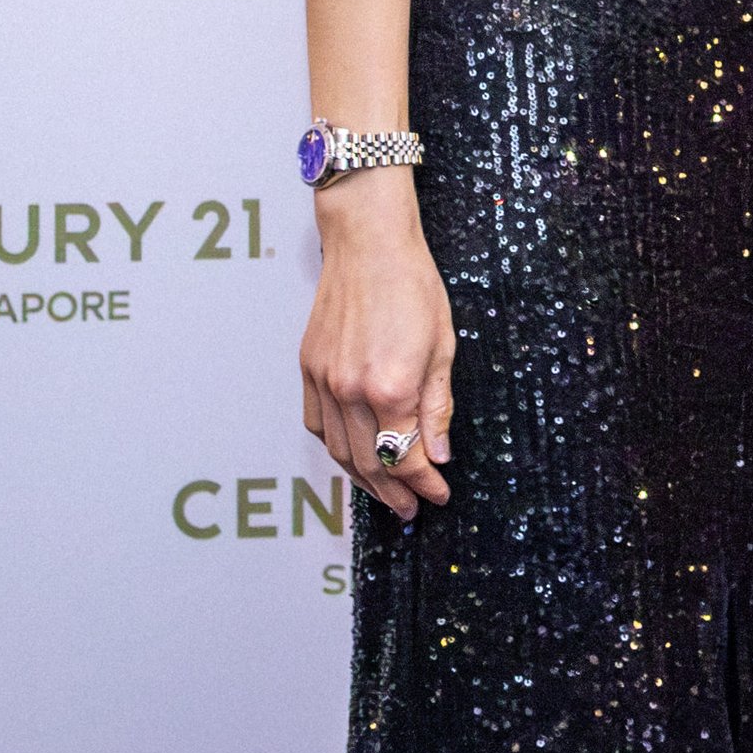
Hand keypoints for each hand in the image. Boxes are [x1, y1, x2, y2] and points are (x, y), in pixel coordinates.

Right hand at [298, 167, 454, 522]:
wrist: (369, 243)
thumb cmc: (413, 285)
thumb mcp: (443, 347)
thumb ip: (438, 407)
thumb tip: (438, 454)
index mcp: (391, 387)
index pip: (407, 457)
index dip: (425, 483)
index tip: (439, 495)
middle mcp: (351, 391)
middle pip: (371, 464)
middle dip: (395, 493)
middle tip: (412, 508)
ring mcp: (324, 381)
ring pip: (340, 452)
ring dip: (364, 480)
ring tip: (386, 494)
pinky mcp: (308, 369)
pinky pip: (317, 425)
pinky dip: (334, 449)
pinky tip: (352, 457)